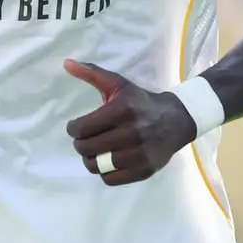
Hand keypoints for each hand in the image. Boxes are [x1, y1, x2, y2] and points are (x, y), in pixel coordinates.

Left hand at [64, 59, 195, 185]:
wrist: (176, 120)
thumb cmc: (140, 101)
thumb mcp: (118, 83)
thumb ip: (91, 73)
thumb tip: (66, 63)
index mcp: (123, 109)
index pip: (82, 128)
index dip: (73, 129)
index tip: (76, 127)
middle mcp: (132, 132)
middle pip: (87, 148)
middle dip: (80, 143)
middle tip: (84, 139)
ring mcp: (139, 153)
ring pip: (96, 166)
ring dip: (90, 159)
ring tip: (94, 150)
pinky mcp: (145, 170)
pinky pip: (110, 179)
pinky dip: (104, 172)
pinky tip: (107, 160)